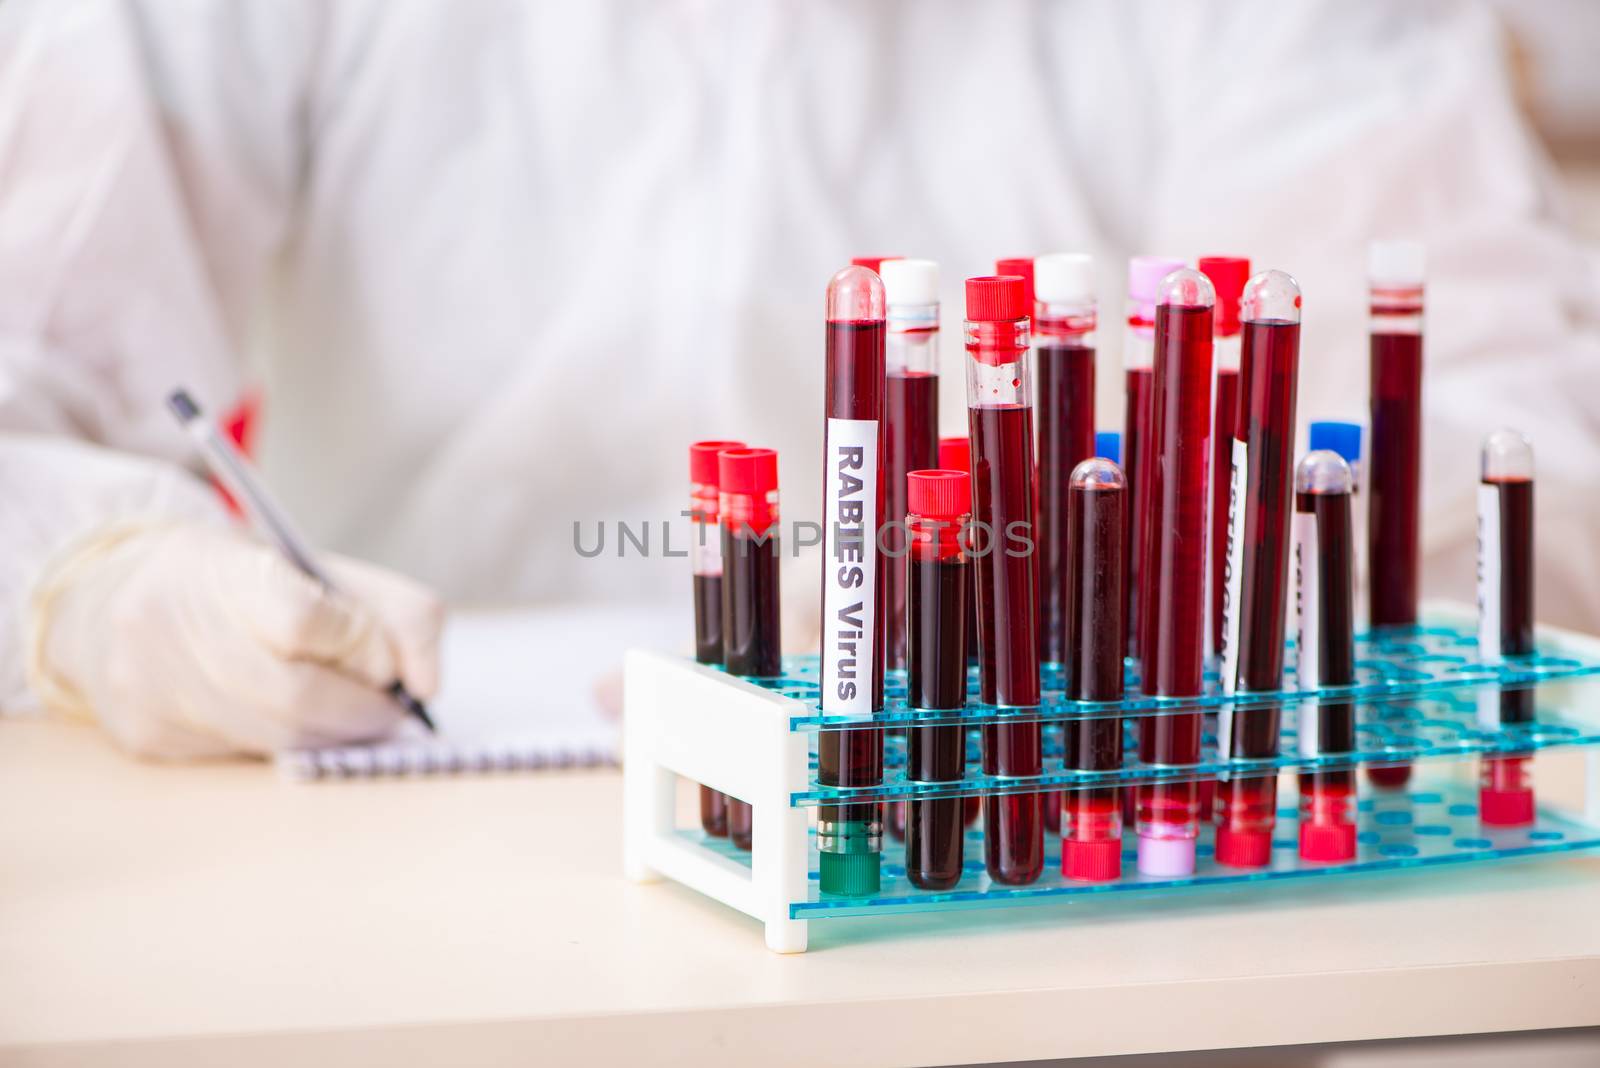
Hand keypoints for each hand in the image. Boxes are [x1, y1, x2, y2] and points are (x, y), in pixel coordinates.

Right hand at [27, 521, 442, 758]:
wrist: (115, 599)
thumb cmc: (243, 583)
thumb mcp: (321, 570)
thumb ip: (398, 614)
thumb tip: (428, 685)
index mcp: (220, 571)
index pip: (306, 621)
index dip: (361, 645)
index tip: (383, 655)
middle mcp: (171, 630)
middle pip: (296, 697)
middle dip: (361, 710)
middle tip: (389, 707)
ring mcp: (153, 689)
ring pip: (276, 737)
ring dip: (333, 733)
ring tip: (351, 713)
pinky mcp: (148, 736)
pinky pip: (245, 755)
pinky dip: (287, 742)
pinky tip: (291, 719)